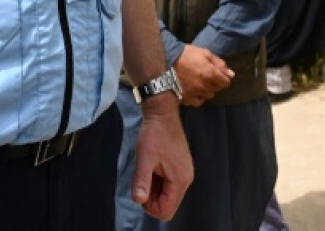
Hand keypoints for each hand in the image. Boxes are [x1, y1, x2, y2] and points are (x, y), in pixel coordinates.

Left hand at [131, 103, 193, 220]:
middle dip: (152, 198)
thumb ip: (142, 181)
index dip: (149, 207)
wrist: (163, 113)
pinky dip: (158, 181)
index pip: (166, 210)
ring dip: (154, 189)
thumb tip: (139, 200)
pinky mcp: (181, 167)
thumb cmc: (153, 134)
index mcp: (180, 179)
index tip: (140, 189)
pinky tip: (152, 167)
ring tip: (147, 170)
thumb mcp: (144, 158)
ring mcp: (185, 173)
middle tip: (142, 179)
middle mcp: (186, 179)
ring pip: (168, 195)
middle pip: (168, 204)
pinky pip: (170, 184)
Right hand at [173, 45, 232, 106]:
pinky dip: (198, 97)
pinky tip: (194, 91)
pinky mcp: (186, 98)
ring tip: (199, 82)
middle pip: (217, 89)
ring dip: (206, 90)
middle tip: (206, 75)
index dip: (223, 78)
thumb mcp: (205, 53)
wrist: (166, 60)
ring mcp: (195, 93)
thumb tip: (231, 74)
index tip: (218, 74)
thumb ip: (220, 64)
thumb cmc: (187, 54)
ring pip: (208, 96)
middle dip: (215, 83)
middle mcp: (205, 86)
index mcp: (211, 73)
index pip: (225, 83)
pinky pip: (198, 102)